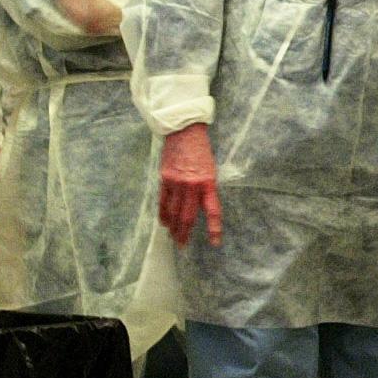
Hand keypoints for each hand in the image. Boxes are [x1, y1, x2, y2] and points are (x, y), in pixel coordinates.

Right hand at [158, 122, 222, 244]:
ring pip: (173, 211)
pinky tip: (163, 222)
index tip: (215, 243)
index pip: (213, 211)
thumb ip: (206, 188)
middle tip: (182, 245)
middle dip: (185, 233)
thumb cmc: (201, 151)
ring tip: (173, 237)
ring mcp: (176, 182)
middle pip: (187, 216)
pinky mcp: (164, 178)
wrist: (185, 132)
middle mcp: (192, 185)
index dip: (214, 229)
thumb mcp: (210, 169)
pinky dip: (163, 213)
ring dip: (172, 227)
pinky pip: (162, 201)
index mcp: (208, 183)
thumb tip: (202, 206)